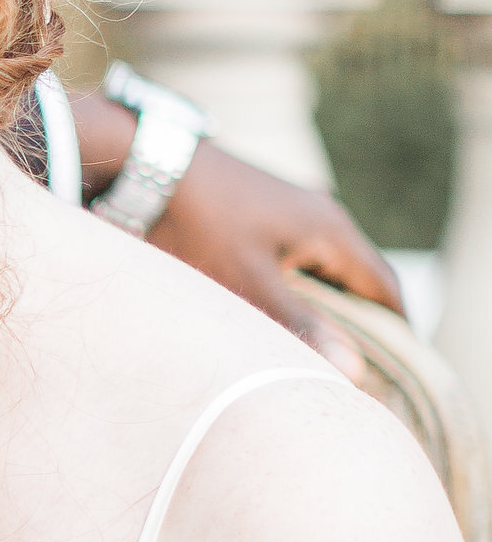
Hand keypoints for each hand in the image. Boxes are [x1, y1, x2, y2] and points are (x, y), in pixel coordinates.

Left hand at [72, 93, 403, 374]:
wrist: (144, 165)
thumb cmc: (197, 225)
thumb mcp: (248, 283)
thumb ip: (301, 325)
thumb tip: (356, 371)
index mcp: (332, 230)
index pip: (386, 288)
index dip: (399, 333)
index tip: (397, 376)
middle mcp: (323, 215)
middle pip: (362, 280)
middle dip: (367, 325)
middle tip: (361, 375)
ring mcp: (293, 211)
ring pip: (328, 270)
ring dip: (331, 309)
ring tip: (324, 354)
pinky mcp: (264, 214)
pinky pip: (300, 260)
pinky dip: (303, 291)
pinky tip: (283, 317)